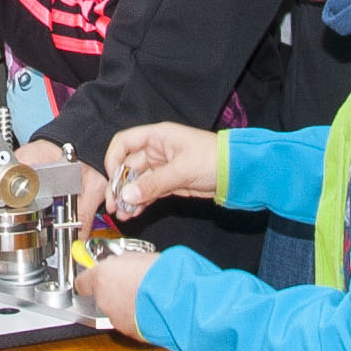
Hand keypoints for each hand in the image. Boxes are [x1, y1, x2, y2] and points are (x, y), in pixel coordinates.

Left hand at [77, 245, 159, 339]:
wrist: (176, 298)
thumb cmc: (160, 273)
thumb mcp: (139, 256)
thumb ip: (124, 262)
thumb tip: (122, 264)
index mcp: (102, 277)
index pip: (82, 282)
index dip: (91, 280)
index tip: (97, 277)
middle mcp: (104, 299)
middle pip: (102, 296)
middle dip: (115, 291)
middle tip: (133, 284)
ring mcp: (115, 318)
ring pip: (116, 311)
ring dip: (127, 305)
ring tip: (147, 297)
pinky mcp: (128, 332)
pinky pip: (129, 322)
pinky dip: (138, 318)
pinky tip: (151, 309)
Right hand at [99, 122, 223, 219]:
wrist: (238, 173)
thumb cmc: (214, 159)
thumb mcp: (181, 170)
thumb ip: (153, 183)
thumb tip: (127, 195)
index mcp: (158, 136)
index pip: (124, 142)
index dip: (114, 158)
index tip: (112, 178)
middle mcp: (156, 150)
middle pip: (128, 166)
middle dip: (119, 185)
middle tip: (114, 204)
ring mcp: (162, 167)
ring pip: (137, 182)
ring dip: (128, 197)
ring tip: (122, 213)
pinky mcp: (169, 183)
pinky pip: (148, 192)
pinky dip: (140, 202)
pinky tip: (133, 212)